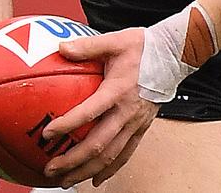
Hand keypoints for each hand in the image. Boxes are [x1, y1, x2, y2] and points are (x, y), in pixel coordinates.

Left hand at [42, 28, 158, 187]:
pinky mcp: (142, 127)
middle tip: (51, 169)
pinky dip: (110, 169)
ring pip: (111, 156)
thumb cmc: (144, 47)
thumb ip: (87, 46)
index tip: (47, 133)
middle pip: (98, 145)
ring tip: (67, 180)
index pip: (89, 112)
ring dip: (86, 171)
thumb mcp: (115, 41)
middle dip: (72, 161)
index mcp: (118, 91)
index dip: (67, 124)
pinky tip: (96, 178)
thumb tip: (62, 48)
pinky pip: (126, 154)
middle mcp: (127, 112)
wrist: (173, 55)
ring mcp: (136, 123)